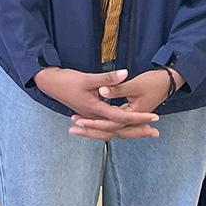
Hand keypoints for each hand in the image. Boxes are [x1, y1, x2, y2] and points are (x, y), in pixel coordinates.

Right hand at [32, 67, 160, 140]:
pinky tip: (126, 123)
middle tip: (155, 131)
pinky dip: (119, 126)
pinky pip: (107, 125)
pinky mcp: (89, 114)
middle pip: (120, 130)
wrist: (49, 83)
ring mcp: (91, 116)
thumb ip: (107, 78)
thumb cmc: (66, 80)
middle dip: (138, 130)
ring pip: (113, 129)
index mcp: (95, 109)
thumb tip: (125, 73)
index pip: (122, 117)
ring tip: (145, 129)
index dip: (139, 117)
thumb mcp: (88, 78)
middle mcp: (94, 117)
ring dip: (130, 129)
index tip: (155, 116)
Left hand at [79, 68, 183, 138]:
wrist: (169, 80)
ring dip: (95, 129)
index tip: (79, 121)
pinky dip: (102, 124)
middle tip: (73, 129)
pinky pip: (115, 123)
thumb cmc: (154, 81)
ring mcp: (131, 117)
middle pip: (110, 131)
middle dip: (91, 131)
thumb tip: (102, 90)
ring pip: (112, 129)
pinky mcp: (130, 113)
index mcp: (133, 114)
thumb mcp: (135, 84)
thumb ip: (117, 87)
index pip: (111, 124)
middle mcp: (132, 119)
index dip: (94, 123)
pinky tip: (92, 121)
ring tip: (77, 128)